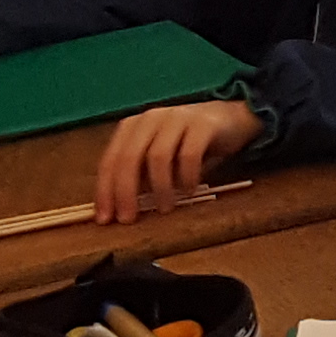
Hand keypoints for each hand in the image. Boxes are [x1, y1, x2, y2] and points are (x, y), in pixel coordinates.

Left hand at [96, 98, 265, 221]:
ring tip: (165, 208)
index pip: (111, 160)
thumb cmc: (188, 143)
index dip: (105, 190)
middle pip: (129, 157)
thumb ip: (140, 175)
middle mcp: (151, 118)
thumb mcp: (159, 156)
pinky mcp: (203, 124)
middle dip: (125, 192)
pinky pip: (189, 155)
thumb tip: (119, 207)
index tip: (104, 218)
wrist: (231, 120)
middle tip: (129, 219)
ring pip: (158, 157)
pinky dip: (186, 177)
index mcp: (134, 126)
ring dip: (159, 188)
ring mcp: (177, 118)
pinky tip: (189, 191)